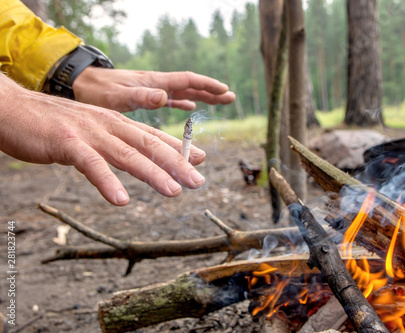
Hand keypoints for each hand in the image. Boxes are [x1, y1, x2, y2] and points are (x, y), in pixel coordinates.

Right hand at [0, 73, 205, 205]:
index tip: (202, 160)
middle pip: (149, 146)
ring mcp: (90, 133)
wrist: (13, 109)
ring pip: (128, 155)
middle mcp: (109, 126)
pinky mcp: (67, 143)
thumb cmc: (55, 125)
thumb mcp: (93, 131)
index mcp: (116, 123)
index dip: (179, 148)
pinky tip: (120, 200)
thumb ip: (118, 141)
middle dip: (177, 164)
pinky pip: (91, 165)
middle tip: (198, 181)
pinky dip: (107, 182)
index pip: (153, 136)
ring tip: (173, 191)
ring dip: (152, 174)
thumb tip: (140, 156)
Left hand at [73, 68, 235, 111]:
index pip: (187, 80)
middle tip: (231, 97)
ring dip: (202, 96)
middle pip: (190, 85)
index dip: (207, 85)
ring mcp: (152, 89)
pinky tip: (190, 107)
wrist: (81, 85)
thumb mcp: (119, 97)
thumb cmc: (97, 92)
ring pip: (183, 91)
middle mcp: (157, 84)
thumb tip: (166, 96)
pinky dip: (184, 102)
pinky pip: (171, 98)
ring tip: (220, 101)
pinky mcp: (146, 96)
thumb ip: (142, 97)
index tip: (224, 90)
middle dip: (211, 91)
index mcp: (154, 83)